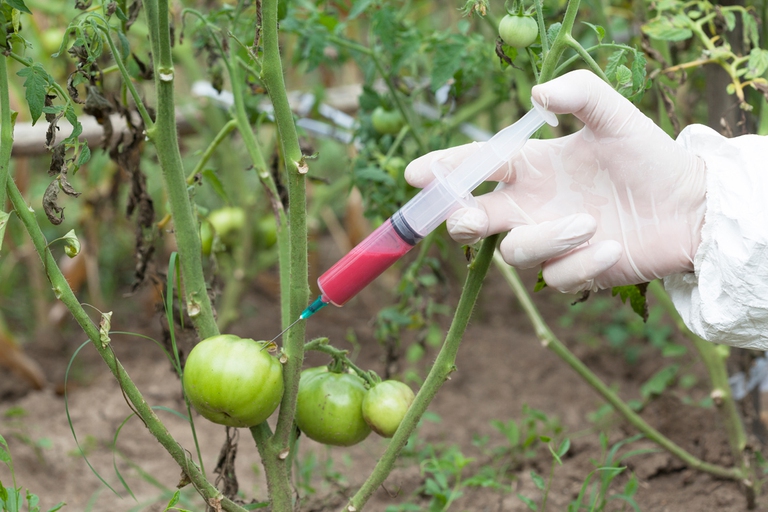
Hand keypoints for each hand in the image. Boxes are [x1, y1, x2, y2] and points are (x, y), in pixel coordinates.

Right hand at [405, 70, 706, 292]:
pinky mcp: (571, 271)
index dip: (443, 170)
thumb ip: (580, 94)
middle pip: (471, 220)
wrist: (692, 206)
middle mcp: (529, 206)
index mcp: (530, 168)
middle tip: (471, 216)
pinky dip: (581, 263)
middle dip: (461, 219)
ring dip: (547, 238)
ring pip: (514, 253)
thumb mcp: (616, 116)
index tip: (416, 172)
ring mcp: (547, 241)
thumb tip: (537, 95)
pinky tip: (612, 246)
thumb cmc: (649, 157)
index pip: (475, 168)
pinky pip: (555, 277)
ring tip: (591, 221)